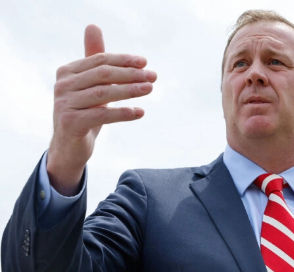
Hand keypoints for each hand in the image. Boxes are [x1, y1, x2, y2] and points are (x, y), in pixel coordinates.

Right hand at [48, 24, 156, 194]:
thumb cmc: (85, 111)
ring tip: (150, 89)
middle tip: (153, 76)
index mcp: (67, 71)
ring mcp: (64, 104)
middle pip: (103, 74)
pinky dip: (123, 112)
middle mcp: (62, 85)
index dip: (124, 60)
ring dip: (130, 90)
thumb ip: (95, 60)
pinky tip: (140, 112)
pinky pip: (103, 114)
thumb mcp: (91, 85)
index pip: (100, 60)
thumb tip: (93, 26)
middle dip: (131, 74)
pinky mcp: (71, 122)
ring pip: (104, 93)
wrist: (70, 146)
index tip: (145, 63)